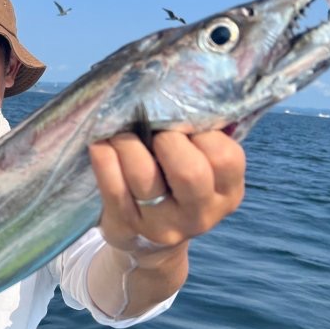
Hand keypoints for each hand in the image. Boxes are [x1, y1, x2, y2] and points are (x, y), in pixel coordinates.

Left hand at [88, 130, 245, 254]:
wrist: (150, 241)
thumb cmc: (177, 185)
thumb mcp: (203, 166)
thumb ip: (202, 135)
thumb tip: (186, 87)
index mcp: (227, 192)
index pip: (225, 157)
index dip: (201, 131)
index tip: (182, 119)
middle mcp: (200, 214)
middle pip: (189, 171)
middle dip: (168, 138)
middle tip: (154, 127)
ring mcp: (161, 224)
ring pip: (144, 176)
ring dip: (129, 143)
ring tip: (122, 130)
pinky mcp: (126, 226)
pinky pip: (112, 187)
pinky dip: (104, 158)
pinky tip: (101, 143)